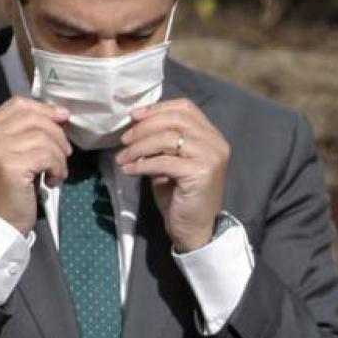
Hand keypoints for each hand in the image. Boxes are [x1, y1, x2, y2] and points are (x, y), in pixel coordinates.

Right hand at [0, 97, 70, 233]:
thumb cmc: (10, 189)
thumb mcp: (14, 154)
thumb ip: (28, 132)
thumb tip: (61, 113)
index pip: (18, 104)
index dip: (45, 108)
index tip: (63, 118)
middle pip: (34, 118)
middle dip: (57, 134)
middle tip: (63, 154)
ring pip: (44, 137)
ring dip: (59, 156)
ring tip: (56, 172)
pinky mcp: (10, 166)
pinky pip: (47, 155)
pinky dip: (57, 168)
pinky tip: (51, 181)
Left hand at [116, 99, 229, 252]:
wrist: (195, 228)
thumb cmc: (181, 195)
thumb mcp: (172, 160)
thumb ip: (164, 140)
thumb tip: (137, 123)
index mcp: (211, 135)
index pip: (185, 108)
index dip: (158, 108)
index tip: (134, 115)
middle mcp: (215, 142)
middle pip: (175, 120)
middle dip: (145, 127)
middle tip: (124, 139)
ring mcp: (211, 157)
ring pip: (168, 138)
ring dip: (139, 146)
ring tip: (123, 157)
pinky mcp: (201, 173)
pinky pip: (164, 161)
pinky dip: (142, 163)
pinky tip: (129, 169)